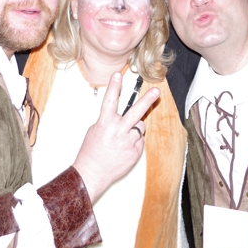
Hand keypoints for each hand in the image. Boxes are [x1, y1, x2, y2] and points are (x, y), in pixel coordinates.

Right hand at [73, 72, 159, 201]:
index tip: (117, 74)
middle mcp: (118, 131)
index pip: (109, 101)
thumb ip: (110, 121)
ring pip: (140, 127)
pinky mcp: (135, 152)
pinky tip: (124, 149)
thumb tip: (123, 116)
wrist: (92, 174)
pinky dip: (134, 143)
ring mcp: (128, 142)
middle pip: (136, 112)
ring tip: (123, 138)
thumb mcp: (96, 130)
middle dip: (147, 100)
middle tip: (156, 91)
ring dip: (135, 129)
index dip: (113, 87)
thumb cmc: (91, 151)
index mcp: (105, 124)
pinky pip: (140, 141)